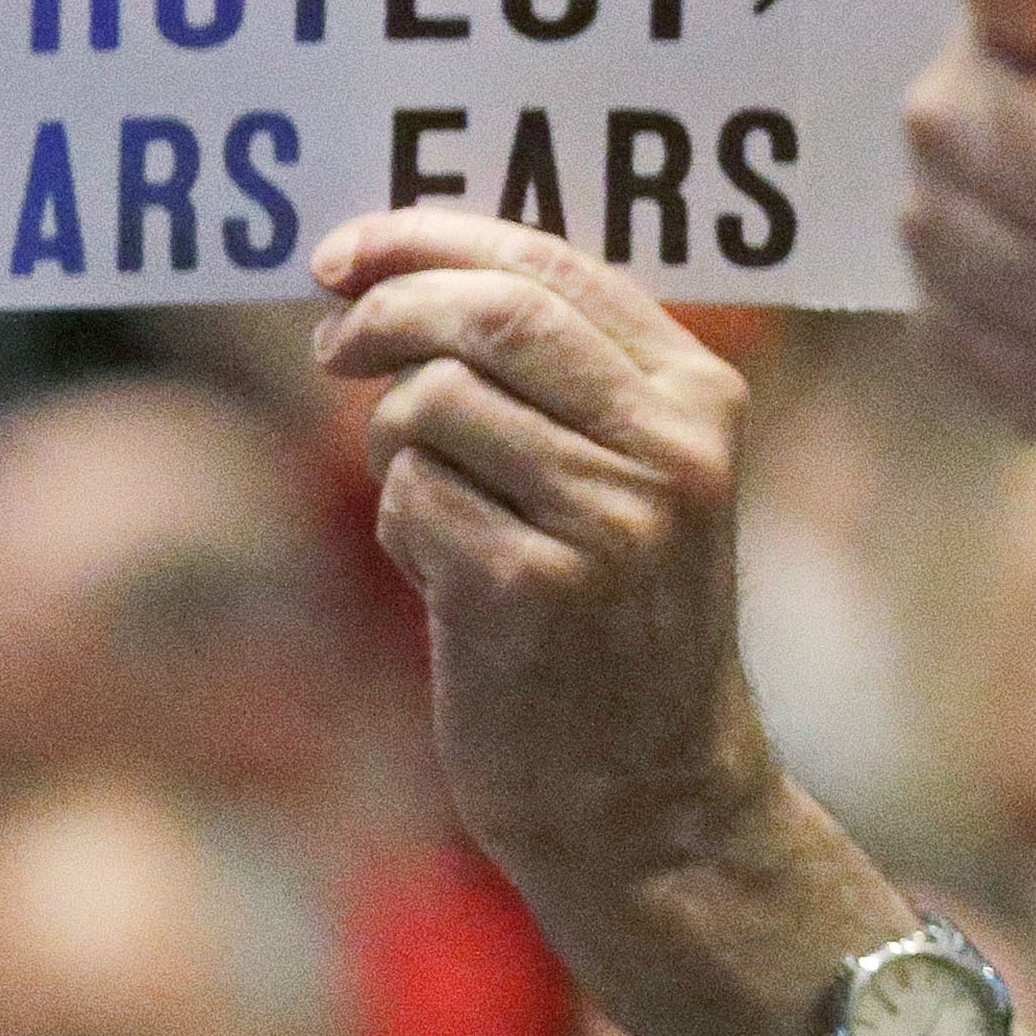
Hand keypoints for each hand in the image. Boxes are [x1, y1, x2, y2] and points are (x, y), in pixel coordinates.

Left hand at [312, 206, 756, 878]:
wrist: (649, 795)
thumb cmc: (615, 625)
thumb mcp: (635, 481)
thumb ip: (565, 377)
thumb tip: (401, 272)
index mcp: (702, 397)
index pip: (552, 266)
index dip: (429, 240)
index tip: (343, 255)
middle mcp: (671, 448)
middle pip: (487, 315)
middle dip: (383, 313)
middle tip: (332, 348)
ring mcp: (610, 518)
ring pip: (432, 405)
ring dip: (396, 447)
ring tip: (437, 510)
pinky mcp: (532, 587)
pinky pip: (408, 498)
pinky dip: (401, 529)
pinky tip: (449, 582)